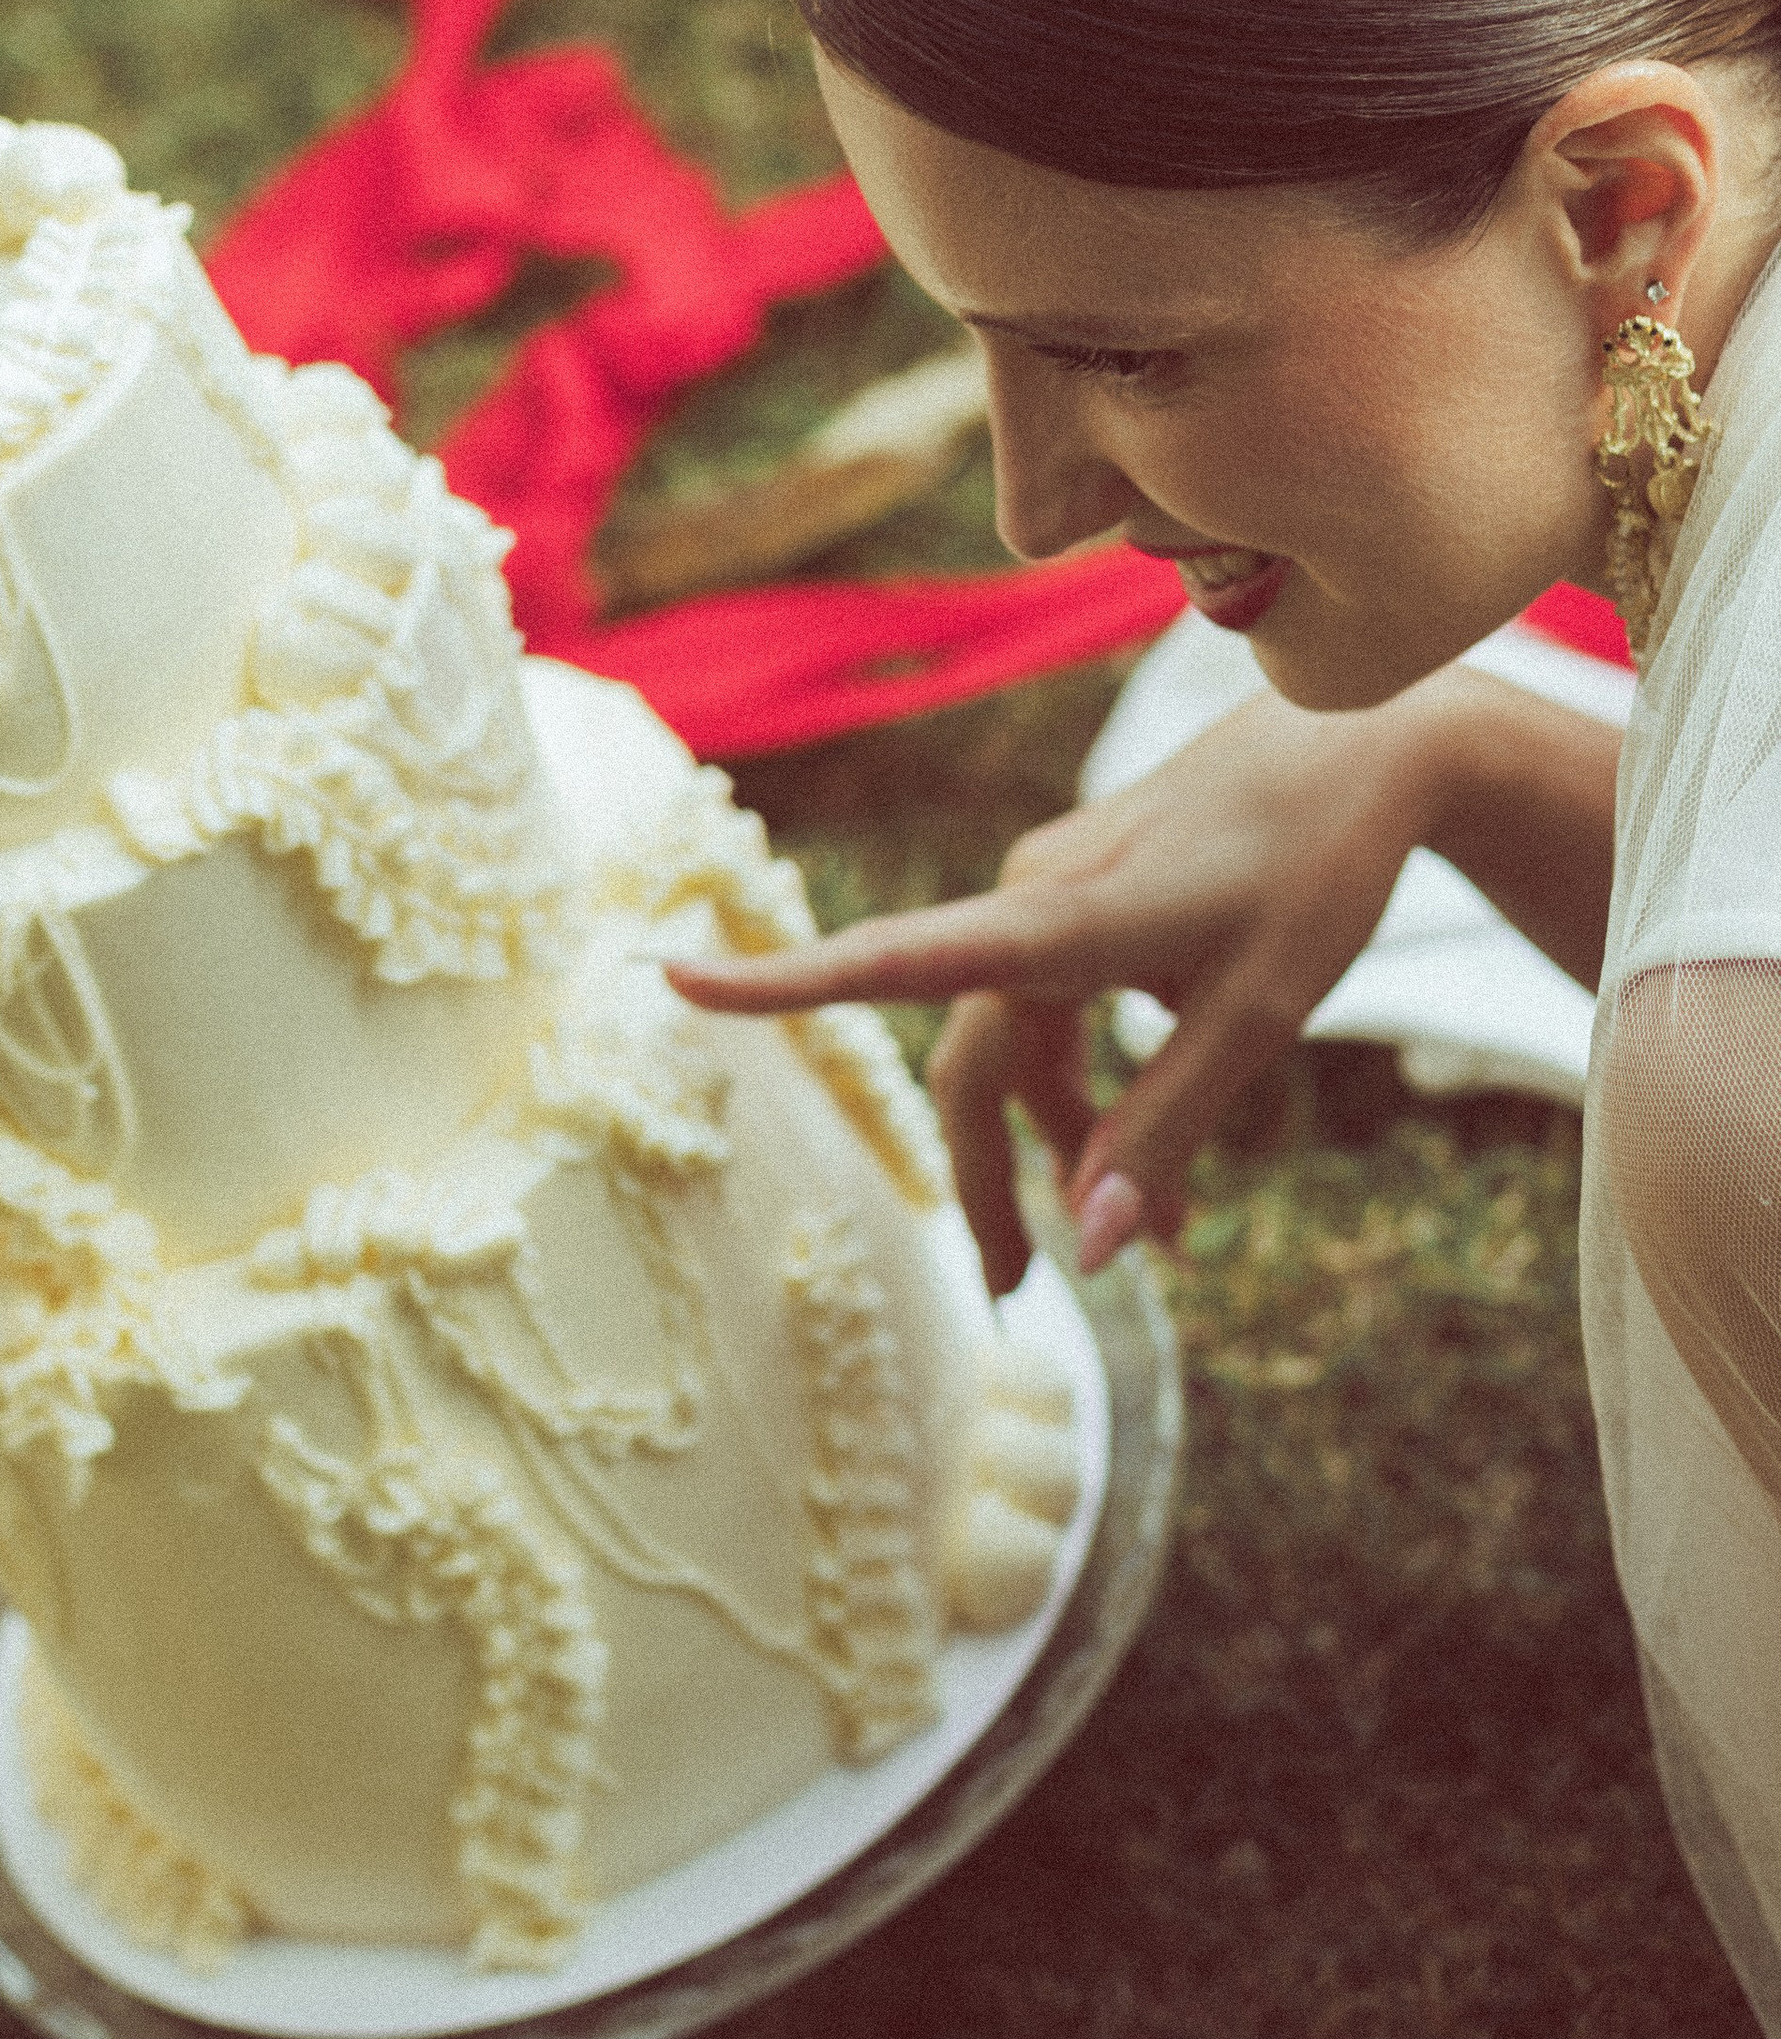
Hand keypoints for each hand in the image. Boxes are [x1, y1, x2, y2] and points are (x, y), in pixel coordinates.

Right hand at [668, 690, 1439, 1290]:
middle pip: (971, 1062)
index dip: (785, 984)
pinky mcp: (1079, 891)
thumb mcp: (1260, 1019)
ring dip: (1065, 1143)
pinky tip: (1152, 1155)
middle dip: (994, 1181)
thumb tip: (1092, 1250)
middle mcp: (1031, 896)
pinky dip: (1091, 1089)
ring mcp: (1050, 890)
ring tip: (1161, 1240)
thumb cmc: (1315, 874)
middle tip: (1011, 1295)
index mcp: (1063, 919)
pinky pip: (1051, 1009)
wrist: (1365, 743)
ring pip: (1016, 1043)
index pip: (895, 960)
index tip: (672, 978)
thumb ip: (1167, 1130)